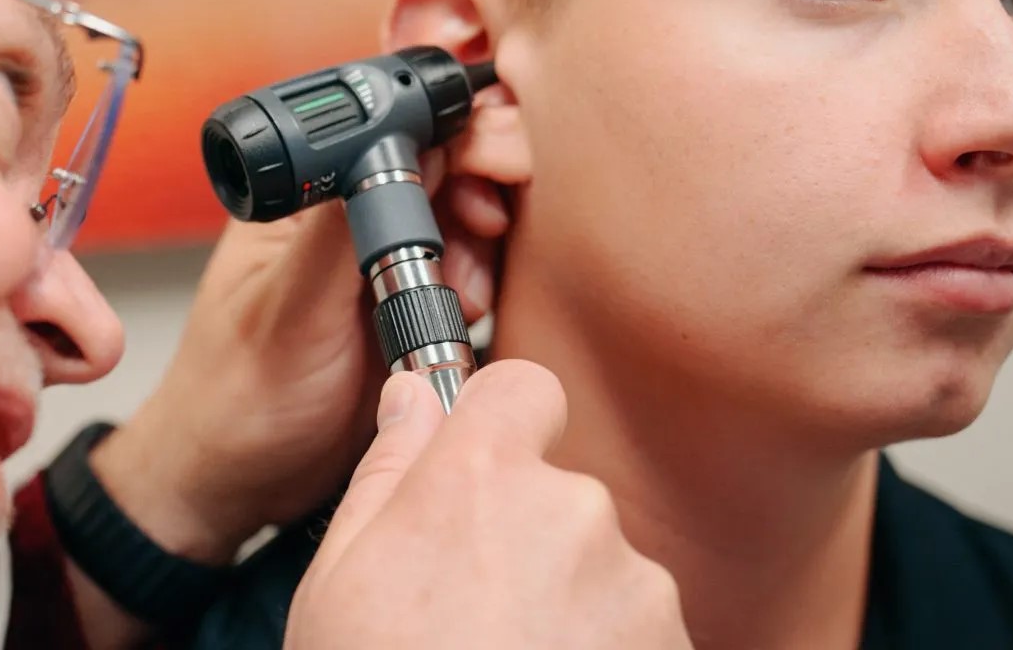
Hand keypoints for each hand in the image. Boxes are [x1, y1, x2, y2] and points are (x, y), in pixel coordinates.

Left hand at [88, 132, 511, 564]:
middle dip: (481, 187)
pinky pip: (471, 273)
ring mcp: (383, 261)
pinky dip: (483, 286)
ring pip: (468, 216)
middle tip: (485, 226)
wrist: (236, 486)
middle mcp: (349, 215)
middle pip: (446, 161)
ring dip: (482, 246)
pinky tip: (464, 312)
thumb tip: (392, 145)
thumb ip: (342, 229)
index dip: (454, 135)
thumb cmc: (233, 398)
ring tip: (460, 290)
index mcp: (308, 193)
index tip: (484, 171)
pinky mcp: (410, 307)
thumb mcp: (289, 309)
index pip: (394, 131)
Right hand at [286, 363, 693, 649]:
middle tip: (470, 614)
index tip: (481, 466)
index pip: (523, 389)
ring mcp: (635, 586)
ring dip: (568, 604)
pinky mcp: (674, 646)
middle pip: (557, 490)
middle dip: (524, 537)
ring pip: (600, 565)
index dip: (500, 421)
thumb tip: (413, 396)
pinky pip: (638, 627)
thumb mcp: (339, 583)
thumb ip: (389, 472)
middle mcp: (573, 512)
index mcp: (483, 480)